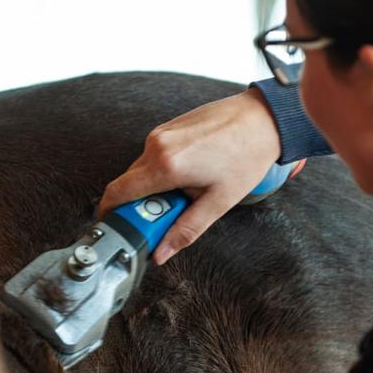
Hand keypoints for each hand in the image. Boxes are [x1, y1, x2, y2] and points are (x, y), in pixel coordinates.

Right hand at [98, 87, 281, 263]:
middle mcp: (156, 145)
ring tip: (185, 194)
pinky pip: (152, 156)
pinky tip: (188, 176)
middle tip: (164, 218)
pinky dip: (160, 172)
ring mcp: (160, 132)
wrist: (263, 119)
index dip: (109, 214)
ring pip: (140, 170)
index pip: (117, 193)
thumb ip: (184, 231)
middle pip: (128, 184)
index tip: (119, 229)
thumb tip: (161, 253)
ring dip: (152, 189)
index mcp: (165, 166)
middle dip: (139, 206)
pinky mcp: (167, 126)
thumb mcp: (218, 203)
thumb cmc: (246, 157)